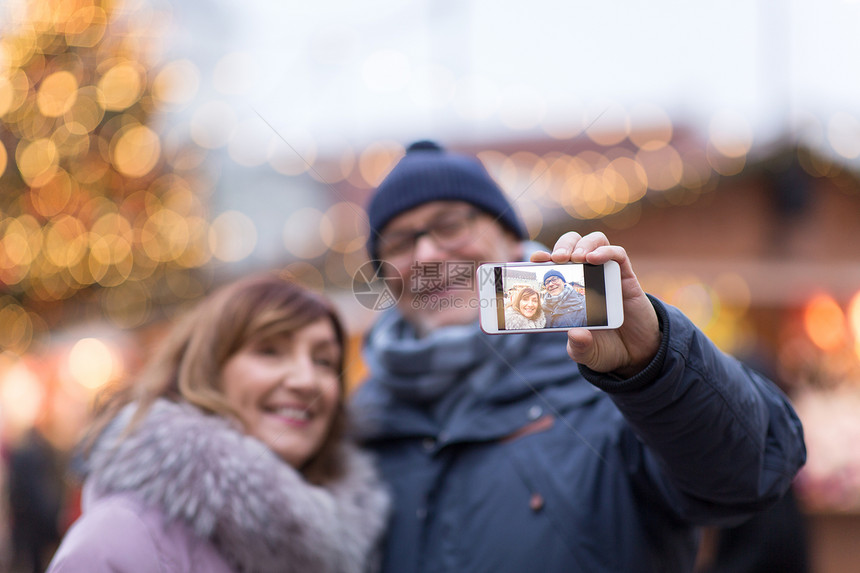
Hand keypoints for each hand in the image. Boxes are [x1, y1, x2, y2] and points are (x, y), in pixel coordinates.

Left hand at [531, 231, 659, 376]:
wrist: (637, 355)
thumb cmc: (606, 348)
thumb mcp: (586, 353)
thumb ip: (579, 346)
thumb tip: (575, 334)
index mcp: (569, 291)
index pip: (554, 265)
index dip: (543, 258)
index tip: (534, 259)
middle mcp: (587, 277)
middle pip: (572, 245)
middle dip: (562, 246)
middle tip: (557, 259)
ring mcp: (606, 275)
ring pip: (594, 242)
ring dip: (582, 245)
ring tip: (576, 258)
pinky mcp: (626, 277)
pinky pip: (618, 255)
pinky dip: (606, 251)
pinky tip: (595, 258)